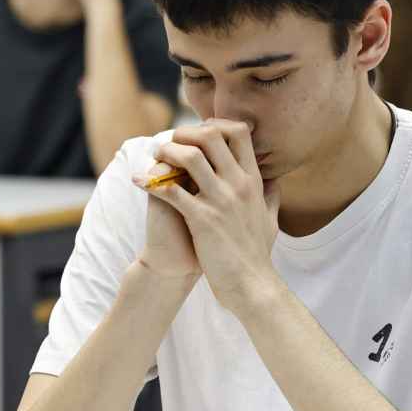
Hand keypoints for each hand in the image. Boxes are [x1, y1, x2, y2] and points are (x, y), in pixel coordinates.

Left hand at [137, 121, 280, 315]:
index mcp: (254, 181)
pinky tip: (137, 182)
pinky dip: (151, 183)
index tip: (197, 134)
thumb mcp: (270, 220)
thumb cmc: (257, 255)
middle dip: (185, 132)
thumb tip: (274, 182)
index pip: (239, 133)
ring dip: (167, 152)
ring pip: (190, 157)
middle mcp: (239, 185)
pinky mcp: (202, 219)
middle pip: (211, 136)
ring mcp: (221, 201)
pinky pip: (172, 191)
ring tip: (155, 156)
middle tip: (170, 141)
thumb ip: (271, 197)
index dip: (214, 125)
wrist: (252, 285)